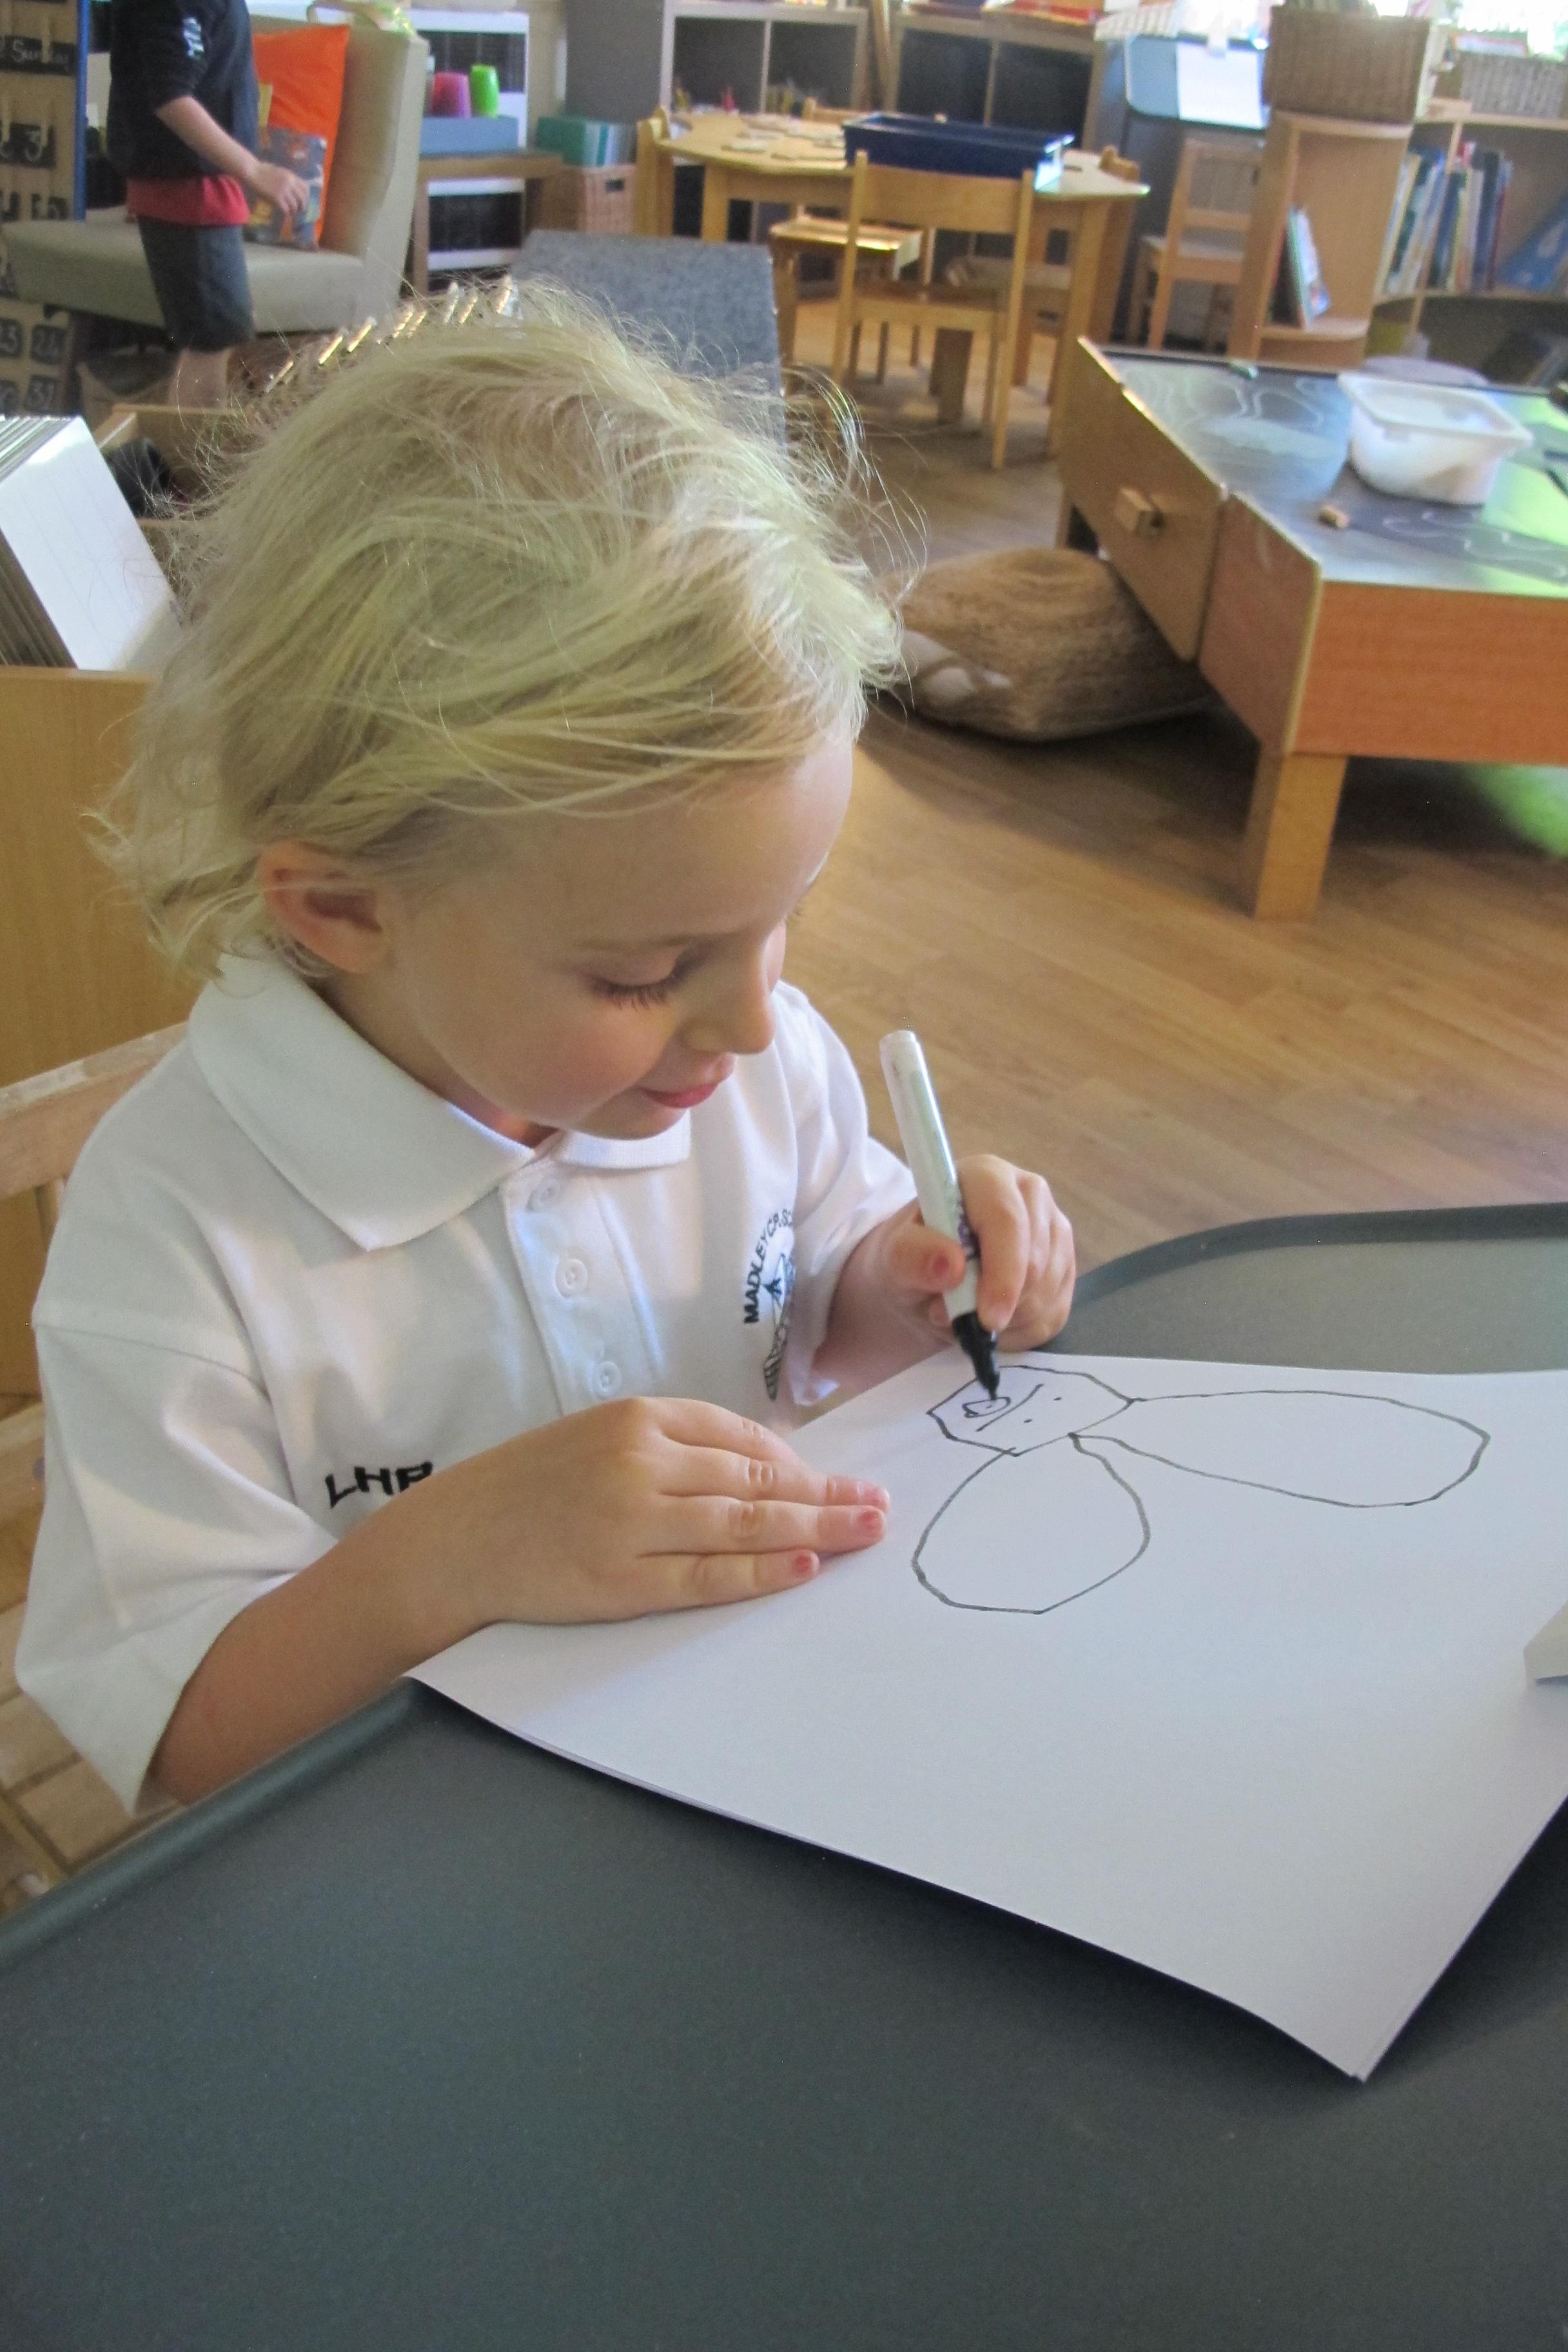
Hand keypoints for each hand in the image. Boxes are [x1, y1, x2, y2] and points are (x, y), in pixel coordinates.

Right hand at [250, 160, 309, 216]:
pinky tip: (284, 213)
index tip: (304, 202)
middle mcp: (290, 183)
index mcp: (291, 176)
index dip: (306, 197)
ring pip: (295, 206)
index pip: (306, 188)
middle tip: (299, 211)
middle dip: (302, 207)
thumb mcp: (279, 171)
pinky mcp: (276, 197)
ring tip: (290, 213)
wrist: (252, 170)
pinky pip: (286, 209)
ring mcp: (283, 190)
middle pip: (303, 199)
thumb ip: (287, 179)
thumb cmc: (262, 170)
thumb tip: (293, 188)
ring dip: (294, 211)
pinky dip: (286, 213)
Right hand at [449, 1396, 889, 1625]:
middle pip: (757, 1480)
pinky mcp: (622, 1580)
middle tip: (878, 1507)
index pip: (742, 1437)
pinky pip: (708, 1576)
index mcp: (638, 1419)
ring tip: (863, 1534)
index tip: (841, 1478)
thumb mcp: (598, 1438)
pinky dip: (761, 1571)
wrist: (454, 1540)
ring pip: (745, 1524)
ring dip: (815, 1529)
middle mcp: (641, 1463)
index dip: (801, 1462)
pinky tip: (804, 1566)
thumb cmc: (530, 1488)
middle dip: (827, 1494)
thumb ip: (671, 1448)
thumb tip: (761, 1467)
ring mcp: (633, 1523)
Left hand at [867, 1157, 1075, 1353]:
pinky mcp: (1064, 1267)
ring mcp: (1054, 1230)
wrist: (926, 1278)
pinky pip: (1054, 1313)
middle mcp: (1030, 1195)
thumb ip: (912, 1255)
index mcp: (987, 1177)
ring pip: (1048, 1290)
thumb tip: (951, 1265)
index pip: (1007, 1221)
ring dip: (1007, 1320)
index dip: (1002, 1273)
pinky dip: (1020, 1332)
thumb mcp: (893, 1256)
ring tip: (967, 1315)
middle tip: (954, 1317)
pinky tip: (992, 1322)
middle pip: (1036, 1259)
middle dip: (999, 1303)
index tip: (987, 1318)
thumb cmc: (911, 1255)